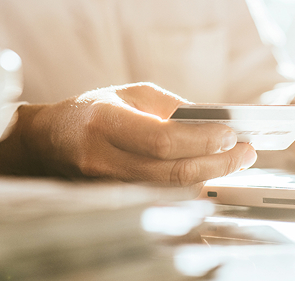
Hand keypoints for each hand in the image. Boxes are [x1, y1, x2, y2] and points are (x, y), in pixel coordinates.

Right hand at [0, 83, 256, 185]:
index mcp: (105, 121)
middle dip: (217, 163)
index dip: (201, 140)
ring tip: (234, 161)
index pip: (161, 139)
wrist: (49, 140)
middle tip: (245, 152)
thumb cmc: (91, 111)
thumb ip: (170, 107)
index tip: (230, 134)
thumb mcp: (129, 94)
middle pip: (170, 172)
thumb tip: (214, 122)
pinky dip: (189, 186)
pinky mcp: (113, 199)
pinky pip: (159, 196)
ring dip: (209, 176)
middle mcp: (102, 157)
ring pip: (168, 190)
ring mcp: (106, 185)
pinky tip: (208, 174)